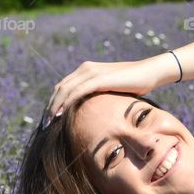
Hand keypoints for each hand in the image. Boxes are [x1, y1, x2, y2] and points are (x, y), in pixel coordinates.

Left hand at [45, 56, 165, 123]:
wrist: (149, 73)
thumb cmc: (134, 85)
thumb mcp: (111, 91)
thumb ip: (99, 97)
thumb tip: (93, 113)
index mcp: (86, 71)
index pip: (63, 87)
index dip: (54, 103)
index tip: (49, 119)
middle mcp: (85, 69)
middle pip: (60, 89)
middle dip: (50, 107)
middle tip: (44, 124)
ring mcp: (91, 72)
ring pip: (65, 90)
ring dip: (54, 107)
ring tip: (48, 123)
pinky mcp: (99, 78)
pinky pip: (77, 92)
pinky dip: (66, 103)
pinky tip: (61, 114)